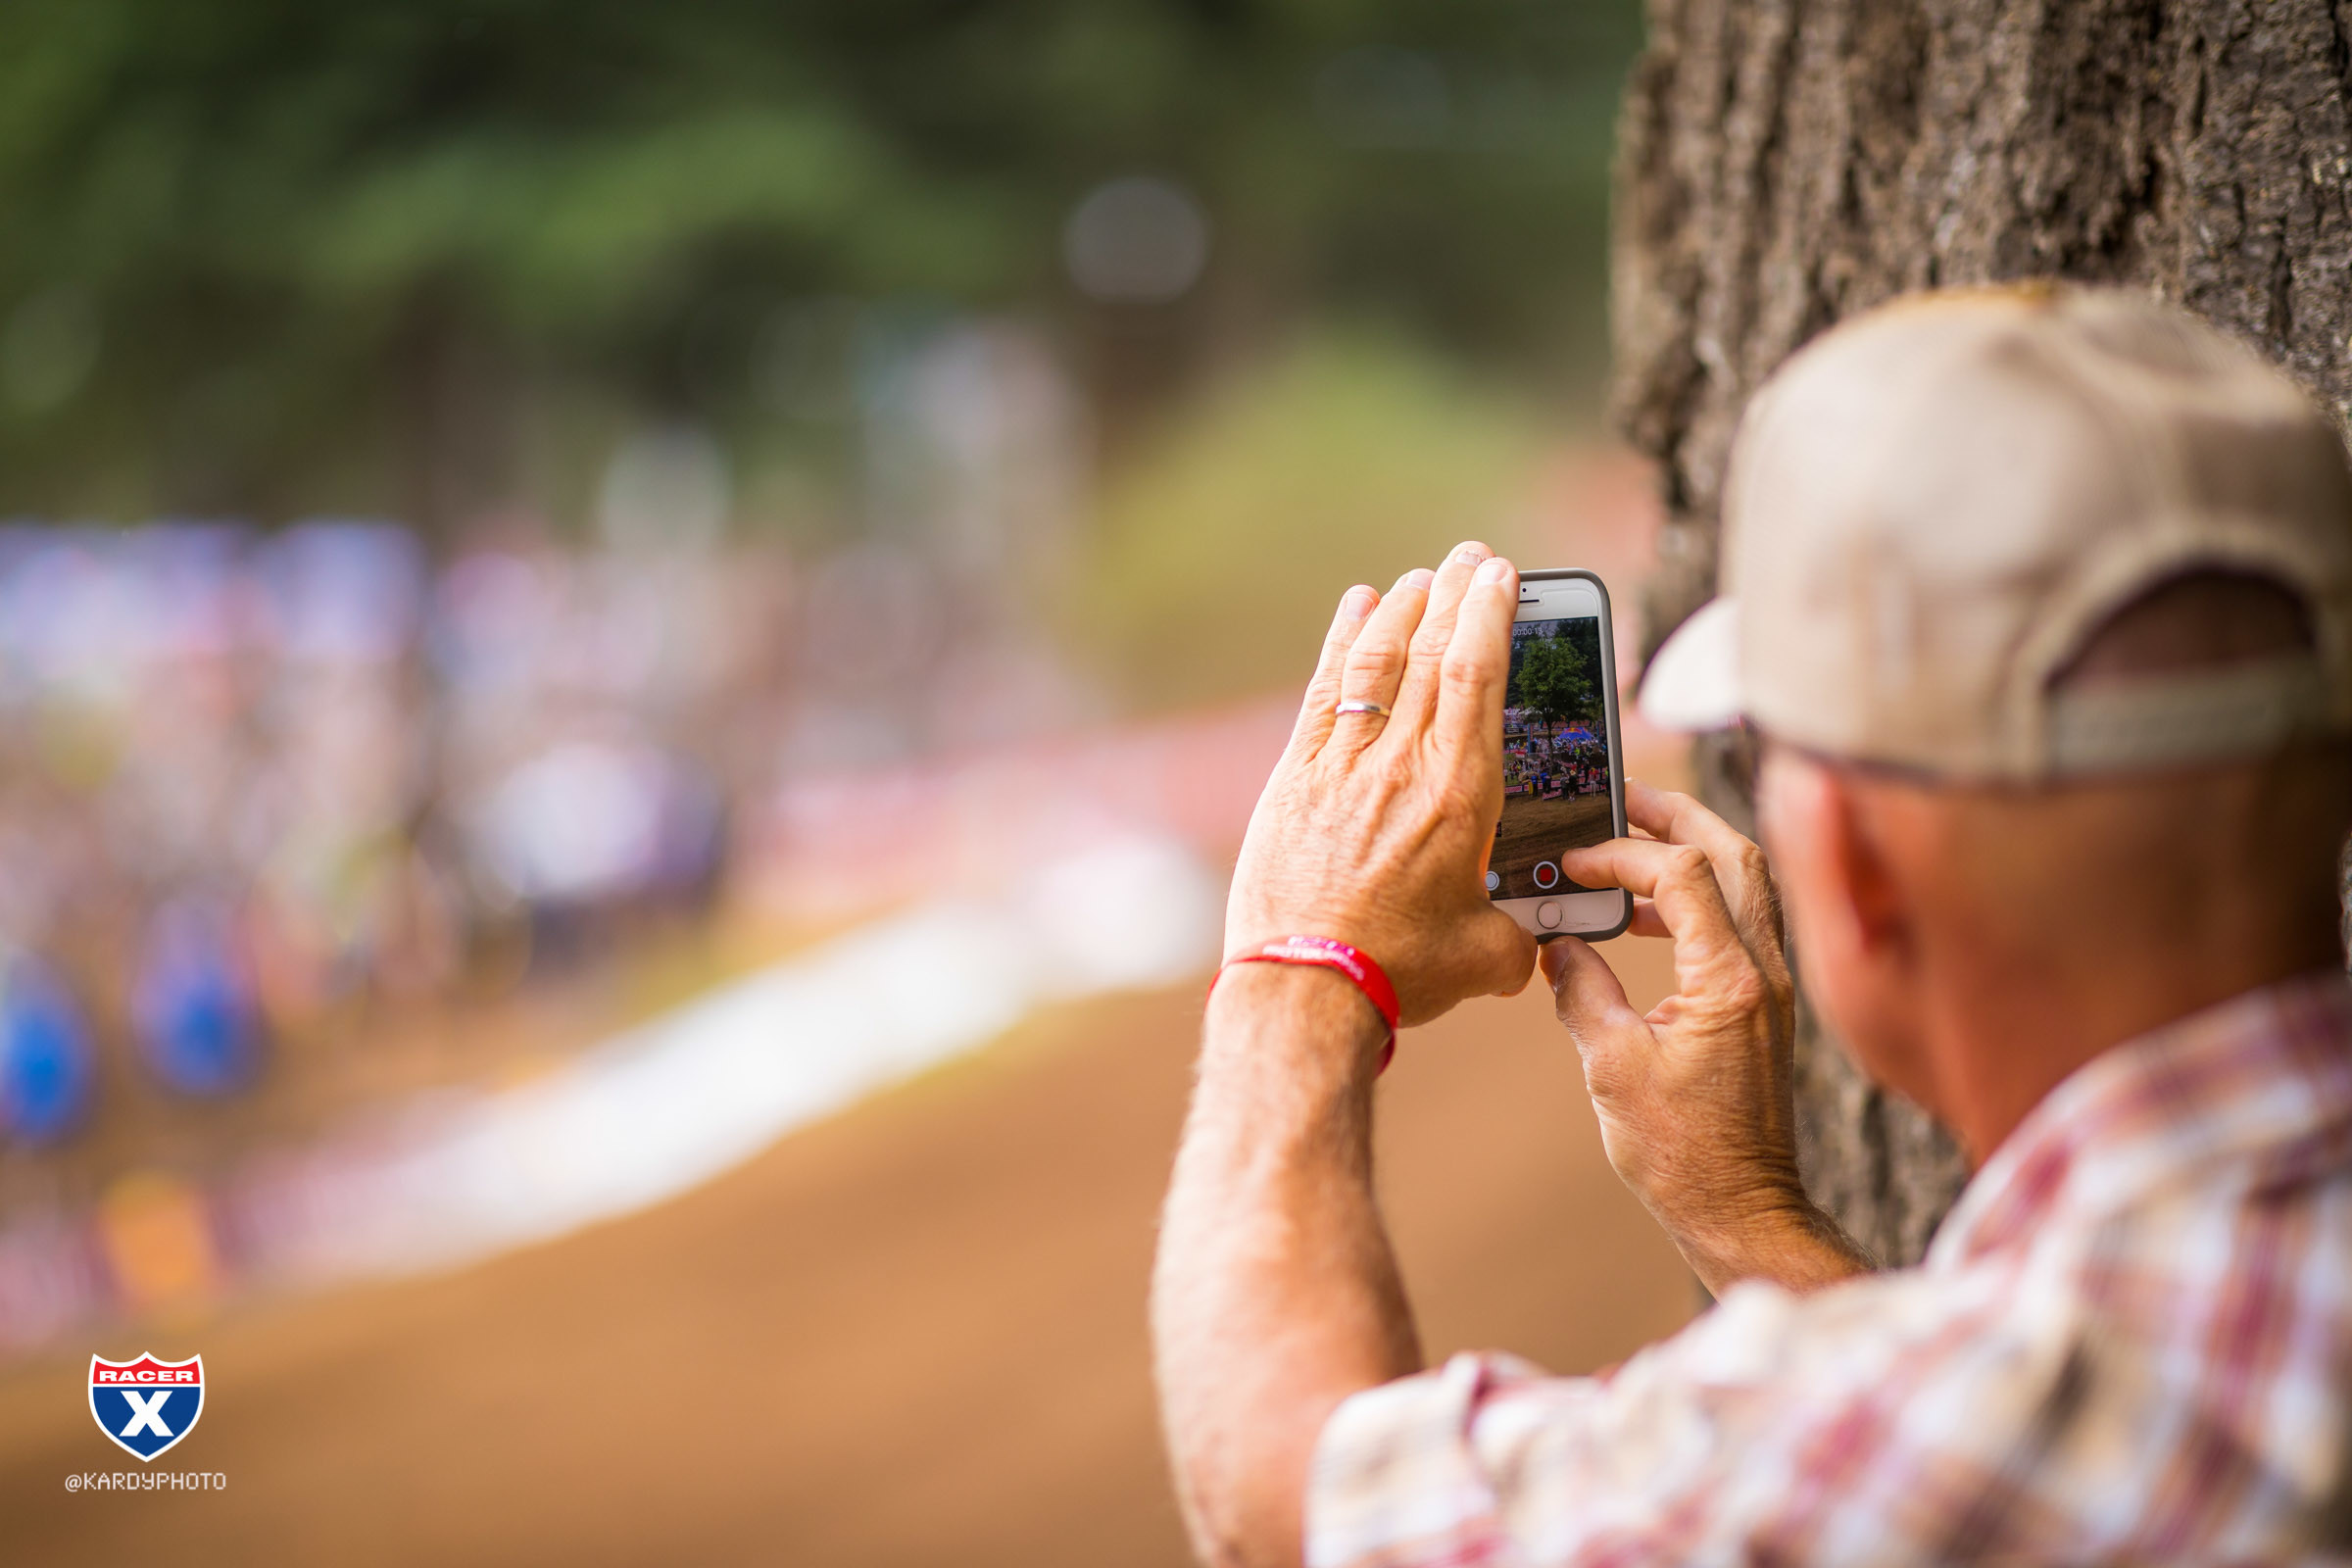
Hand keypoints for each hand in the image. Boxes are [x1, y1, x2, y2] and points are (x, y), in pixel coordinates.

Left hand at [1226, 542, 1537, 1028]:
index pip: (1481, 676)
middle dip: (1456, 593)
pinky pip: (1323, 692)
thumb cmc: (1400, 973)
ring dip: (1401, 610)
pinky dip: (1341, 645)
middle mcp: (1403, 765)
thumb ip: (1521, 929)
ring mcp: (1342, 765)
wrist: (1307, 987)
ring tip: (1420, 578)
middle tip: (1472, 556)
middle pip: (1433, 653)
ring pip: (1376, 662)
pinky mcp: (1295, 779)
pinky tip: (1355, 611)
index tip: (1502, 575)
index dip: (1492, 613)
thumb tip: (1534, 932)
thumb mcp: (1487, 954)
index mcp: (1462, 796)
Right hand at [1541, 781, 1871, 1292]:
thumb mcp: (1611, 1067)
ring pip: (1744, 882)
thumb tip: (1555, 944)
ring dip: (1688, 853)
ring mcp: (1772, 986)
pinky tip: (1638, 920)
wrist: (1742, 1211)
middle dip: (1675, 815)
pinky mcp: (1764, 1005)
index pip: (1682, 873)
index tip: (1572, 864)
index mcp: (1729, 980)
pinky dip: (1693, 900)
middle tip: (1619, 798)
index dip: (1622, 853)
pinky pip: (1737, 923)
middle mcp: (1764, 971)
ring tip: (1623, 850)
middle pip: (1735, 852)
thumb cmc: (1682, 1154)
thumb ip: (1580, 991)